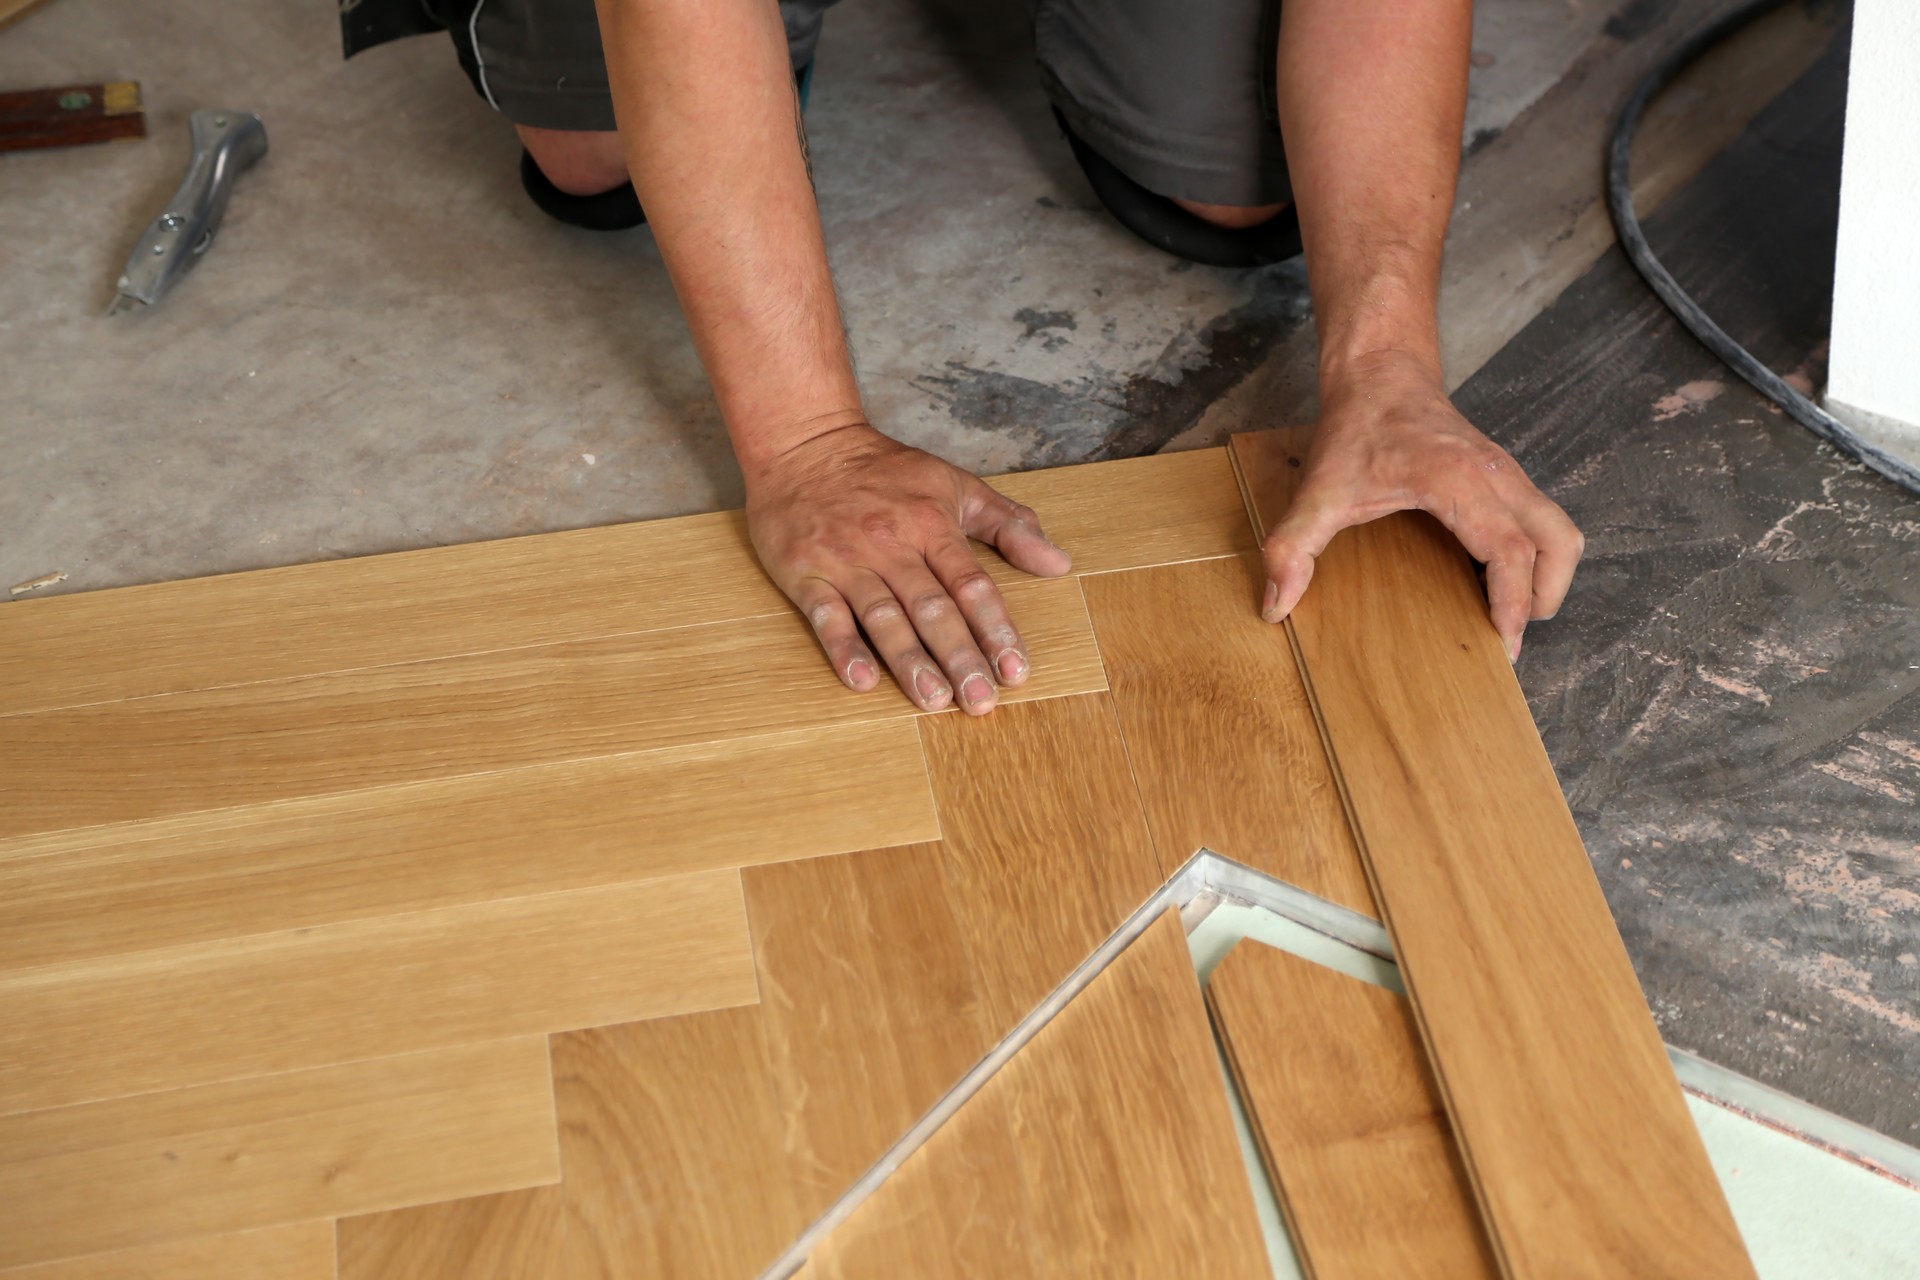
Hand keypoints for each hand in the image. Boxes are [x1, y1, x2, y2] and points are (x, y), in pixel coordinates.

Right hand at [744, 423, 1073, 712]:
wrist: (802, 443)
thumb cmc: (883, 470)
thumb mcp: (953, 484)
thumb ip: (1008, 524)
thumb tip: (1058, 563)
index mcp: (931, 523)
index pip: (971, 585)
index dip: (995, 629)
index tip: (1015, 669)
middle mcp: (891, 544)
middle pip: (932, 608)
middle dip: (960, 657)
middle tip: (980, 702)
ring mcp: (846, 560)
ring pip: (884, 617)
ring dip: (910, 662)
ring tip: (935, 700)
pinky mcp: (805, 573)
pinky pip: (825, 615)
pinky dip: (843, 649)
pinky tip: (862, 681)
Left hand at [1260, 352, 1582, 659]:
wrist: (1379, 373)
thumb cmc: (1357, 428)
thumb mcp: (1317, 491)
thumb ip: (1292, 548)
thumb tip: (1275, 605)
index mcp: (1458, 481)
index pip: (1509, 549)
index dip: (1513, 601)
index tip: (1504, 642)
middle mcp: (1496, 475)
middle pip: (1556, 542)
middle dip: (1543, 598)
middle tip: (1508, 639)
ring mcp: (1507, 473)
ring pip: (1559, 531)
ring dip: (1548, 577)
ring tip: (1512, 613)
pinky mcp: (1506, 475)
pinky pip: (1542, 520)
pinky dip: (1535, 555)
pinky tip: (1495, 580)